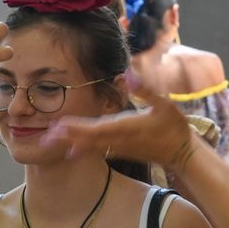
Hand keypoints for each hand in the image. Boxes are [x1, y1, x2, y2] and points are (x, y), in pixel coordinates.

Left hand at [44, 73, 196, 168]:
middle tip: (46, 136)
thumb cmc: (174, 126)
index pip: (97, 127)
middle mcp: (119, 139)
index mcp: (126, 126)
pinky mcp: (121, 151)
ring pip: (90, 147)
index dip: (78, 127)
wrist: (182, 152)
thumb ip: (145, 90)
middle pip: (88, 139)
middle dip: (67, 137)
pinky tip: (70, 151)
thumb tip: (127, 75)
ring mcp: (119, 148)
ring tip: (50, 142)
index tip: (61, 125)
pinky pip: (97, 151)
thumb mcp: (163, 104)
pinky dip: (82, 150)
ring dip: (70, 144)